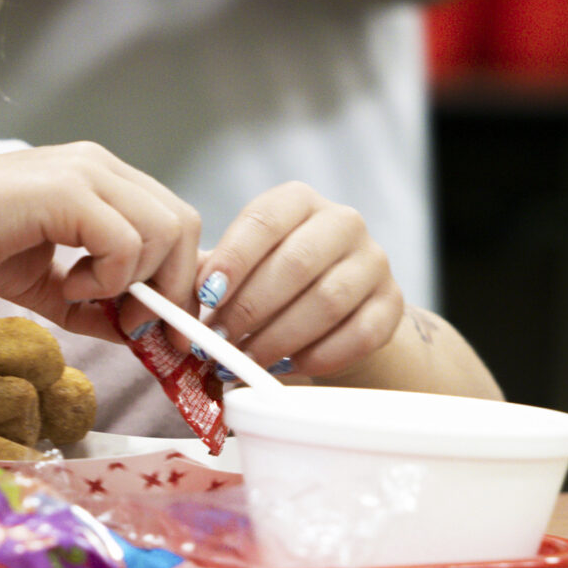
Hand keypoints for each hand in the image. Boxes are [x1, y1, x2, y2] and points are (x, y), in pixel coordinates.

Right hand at [0, 142, 200, 332]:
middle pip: (183, 223)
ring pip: (164, 232)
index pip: (172, 219)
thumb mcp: (46, 284)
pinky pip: (124, 244)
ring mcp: (85, 172)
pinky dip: (105, 280)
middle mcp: (99, 164)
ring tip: (85, 298)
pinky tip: (66, 285)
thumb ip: (94, 302)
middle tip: (146, 331)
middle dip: (175, 288)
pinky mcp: (67, 191)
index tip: (164, 329)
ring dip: (135, 284)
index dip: (179, 277)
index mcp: (98, 175)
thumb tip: (137, 333)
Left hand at [186, 182, 403, 379]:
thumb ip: (212, 273)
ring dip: (279, 337)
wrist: (340, 305)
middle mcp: (342, 222)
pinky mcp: (392, 304)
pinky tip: (287, 367)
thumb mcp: (244, 264)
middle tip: (219, 340)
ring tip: (246, 359)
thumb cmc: (274, 280)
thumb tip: (175, 297)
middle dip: (251, 308)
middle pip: (296, 263)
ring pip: (327, 301)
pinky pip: (358, 335)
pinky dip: (317, 356)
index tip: (205, 296)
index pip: (264, 220)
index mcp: (298, 201)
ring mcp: (374, 261)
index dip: (233, 259)